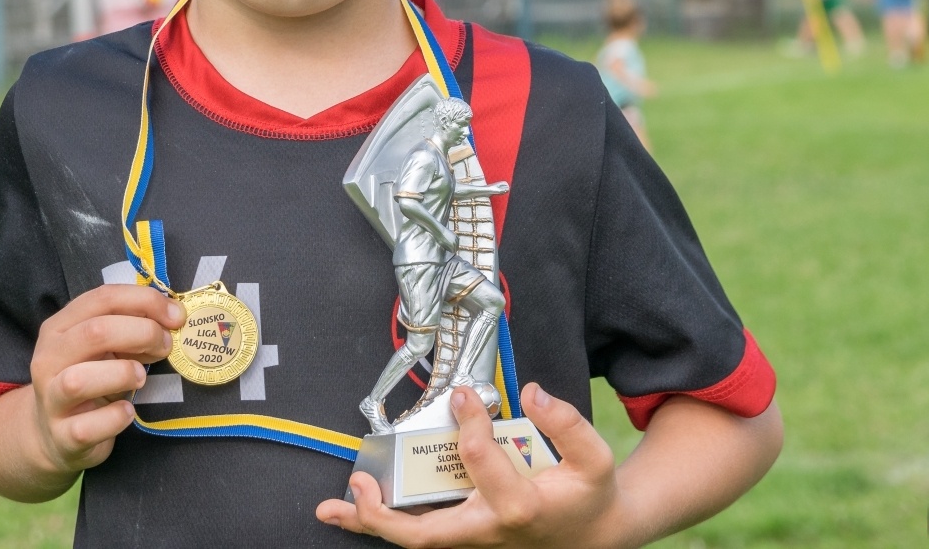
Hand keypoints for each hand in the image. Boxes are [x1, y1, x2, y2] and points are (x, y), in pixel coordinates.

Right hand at [25, 284, 181, 477]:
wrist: (55, 435)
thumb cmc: (89, 381)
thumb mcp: (104, 349)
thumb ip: (130, 328)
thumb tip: (172, 316)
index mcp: (59, 328)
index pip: (102, 298)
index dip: (144, 301)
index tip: (175, 315)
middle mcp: (48, 359)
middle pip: (95, 332)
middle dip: (142, 333)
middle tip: (165, 346)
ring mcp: (51, 399)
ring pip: (81, 380)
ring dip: (123, 374)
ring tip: (140, 378)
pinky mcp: (62, 436)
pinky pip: (89, 426)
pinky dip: (116, 416)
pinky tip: (127, 411)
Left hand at [318, 384, 631, 548]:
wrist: (595, 537)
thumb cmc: (587, 497)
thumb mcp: (593, 458)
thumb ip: (566, 422)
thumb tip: (532, 393)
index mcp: (519, 507)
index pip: (479, 459)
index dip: (468, 422)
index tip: (462, 395)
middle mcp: (488, 529)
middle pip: (425, 534)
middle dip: (382, 516)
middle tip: (354, 486)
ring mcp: (475, 539)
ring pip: (416, 539)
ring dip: (372, 524)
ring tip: (332, 508)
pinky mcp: (467, 537)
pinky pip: (423, 533)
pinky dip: (389, 524)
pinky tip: (360, 509)